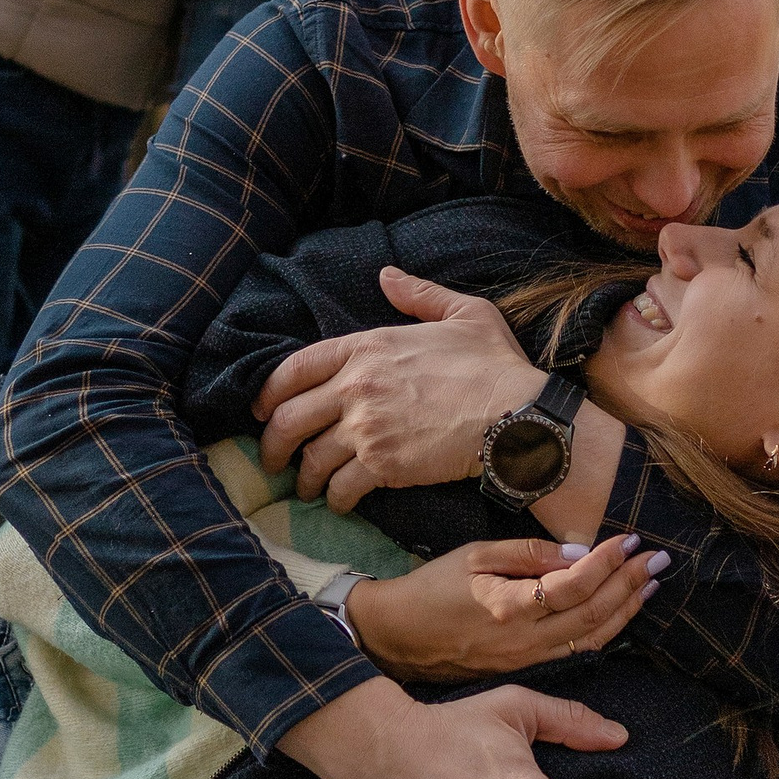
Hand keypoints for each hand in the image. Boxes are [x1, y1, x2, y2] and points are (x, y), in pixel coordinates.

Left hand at [257, 268, 538, 509]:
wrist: (516, 415)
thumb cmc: (494, 364)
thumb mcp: (463, 312)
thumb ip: (419, 294)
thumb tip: (387, 275)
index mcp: (366, 347)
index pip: (294, 369)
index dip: (268, 393)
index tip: (261, 411)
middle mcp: (356, 387)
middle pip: (288, 419)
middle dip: (271, 445)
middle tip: (271, 461)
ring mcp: (366, 429)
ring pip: (310, 459)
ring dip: (304, 478)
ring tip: (307, 488)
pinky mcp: (383, 466)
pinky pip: (341, 488)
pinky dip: (335, 499)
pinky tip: (339, 503)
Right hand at [348, 535, 663, 681]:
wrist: (398, 638)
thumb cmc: (432, 588)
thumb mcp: (474, 555)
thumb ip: (528, 554)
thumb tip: (579, 553)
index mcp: (509, 605)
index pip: (574, 584)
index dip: (607, 562)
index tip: (628, 540)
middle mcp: (523, 638)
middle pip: (592, 613)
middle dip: (629, 584)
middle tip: (656, 558)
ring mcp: (526, 658)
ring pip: (590, 637)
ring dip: (626, 610)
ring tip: (651, 583)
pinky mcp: (525, 668)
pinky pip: (576, 651)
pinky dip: (605, 630)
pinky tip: (622, 613)